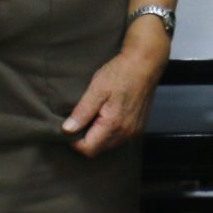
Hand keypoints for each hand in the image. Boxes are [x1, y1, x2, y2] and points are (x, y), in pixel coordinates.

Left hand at [63, 30, 169, 156]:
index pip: (88, 149)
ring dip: (98, 135)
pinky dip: (109, 131)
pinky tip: (107, 114)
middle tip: (81, 118)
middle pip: (98, 149)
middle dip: (86, 138)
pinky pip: (119, 138)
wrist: (146, 63)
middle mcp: (126, 133)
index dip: (74, 141)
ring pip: (108, 145)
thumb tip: (67, 130)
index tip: (69, 127)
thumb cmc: (121, 72)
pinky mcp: (138, 127)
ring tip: (94, 114)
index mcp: (113, 124)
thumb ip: (82, 112)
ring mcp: (134, 131)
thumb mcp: (97, 88)